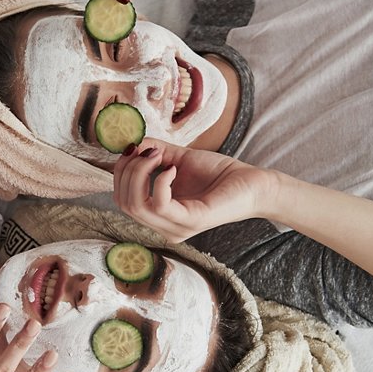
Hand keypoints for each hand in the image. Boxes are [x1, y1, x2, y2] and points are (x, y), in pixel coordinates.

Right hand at [113, 139, 277, 241]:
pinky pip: (158, 204)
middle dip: (127, 170)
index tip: (135, 149)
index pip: (122, 199)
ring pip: (136, 204)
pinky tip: (173, 168)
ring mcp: (176, 228)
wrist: (251, 182)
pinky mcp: (190, 222)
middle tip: (146, 151)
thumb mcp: (177, 158)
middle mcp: (164, 227)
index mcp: (158, 216)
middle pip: (123, 202)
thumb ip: (153, 152)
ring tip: (158, 155)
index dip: (121, 172)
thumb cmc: (218, 173)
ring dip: (140, 172)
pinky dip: (160, 180)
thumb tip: (130, 144)